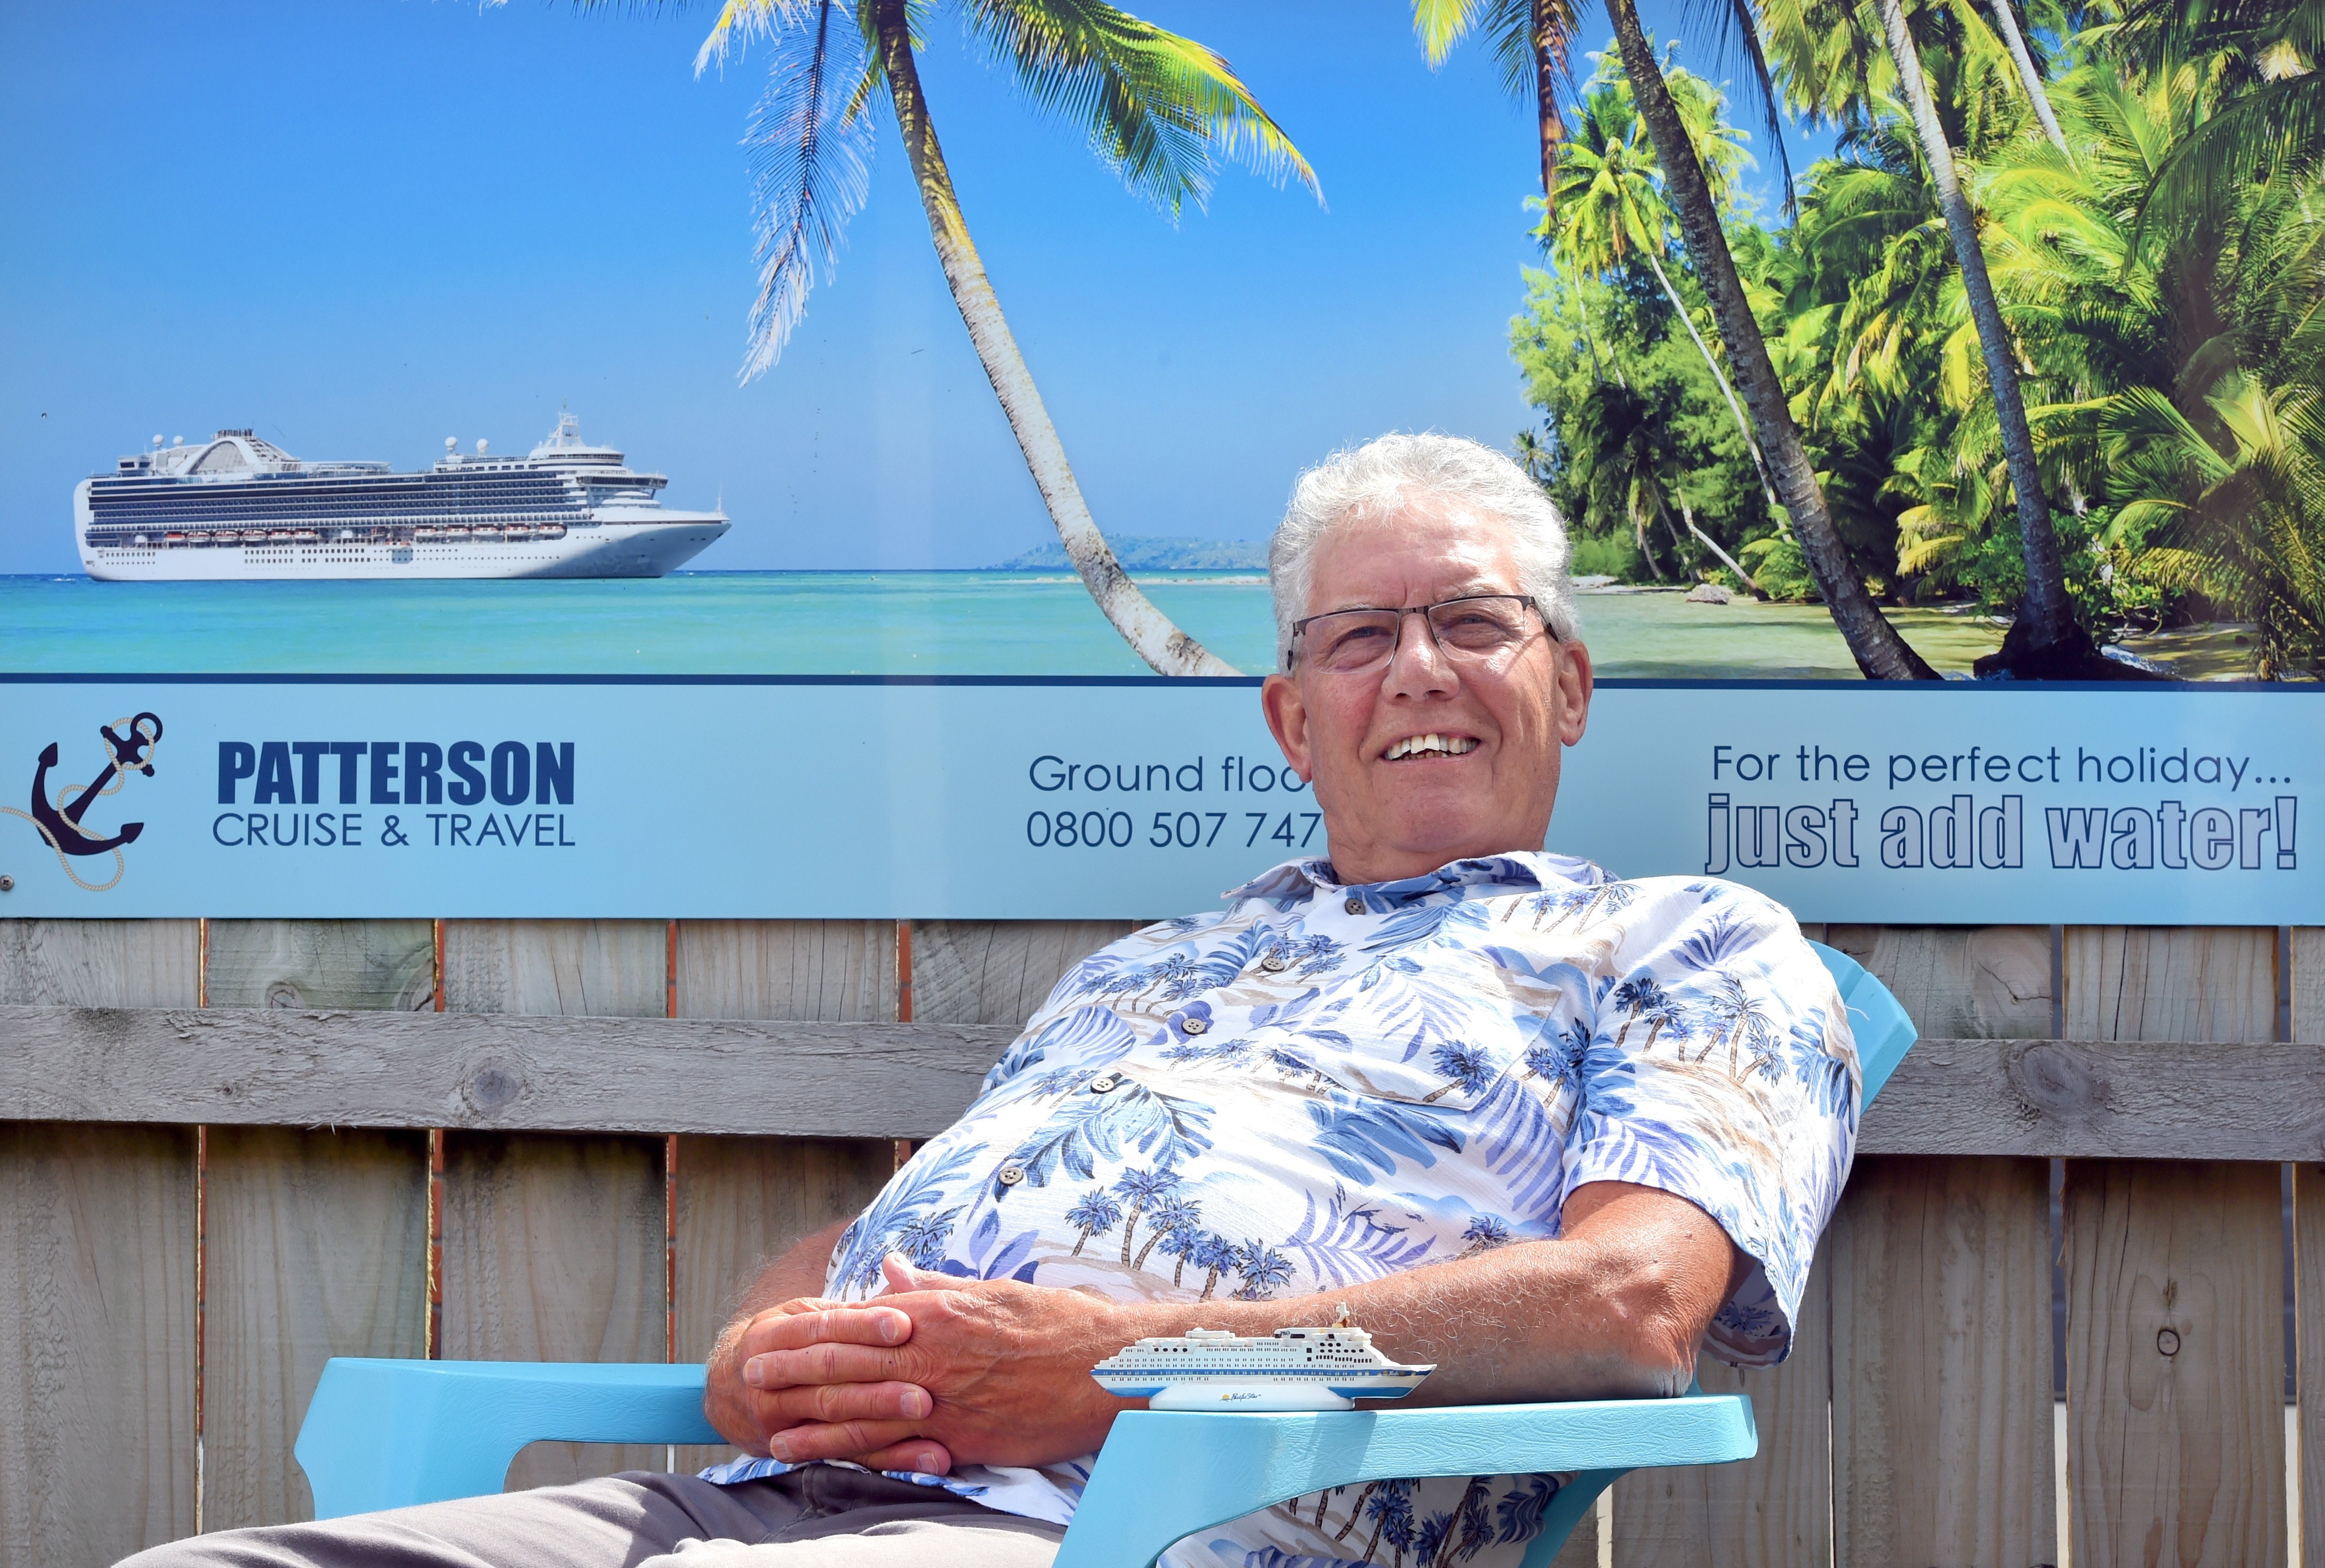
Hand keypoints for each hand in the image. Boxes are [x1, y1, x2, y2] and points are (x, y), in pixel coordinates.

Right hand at [709, 1288, 953, 1474]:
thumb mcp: (798, 1317)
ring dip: (882, 1417)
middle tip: (922, 1379)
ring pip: (833, 1416)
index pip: (821, 1329)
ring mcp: (775, 1418)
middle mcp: (767, 1378)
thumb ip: (843, 1310)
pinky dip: (889, 1460)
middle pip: (828, 1374)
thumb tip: (896, 1277)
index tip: (903, 1325)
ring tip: (925, 1410)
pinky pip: (845, 1455)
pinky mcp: (791, 1451)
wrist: (726, 1393)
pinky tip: (925, 1458)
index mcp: (771, 1335)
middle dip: (876, 1376)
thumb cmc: (781, 1345)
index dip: (862, 1326)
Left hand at [741, 1255, 1138, 1468]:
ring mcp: (947, 1405)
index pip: (858, 1320)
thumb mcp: (994, 1292)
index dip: (811, 1329)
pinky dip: (862, 1455)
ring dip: (814, 1422)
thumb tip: (891, 1271)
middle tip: (749, 1379)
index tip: (775, 1333)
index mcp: (940, 1314)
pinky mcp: (965, 1443)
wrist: (1111, 1370)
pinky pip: (902, 1451)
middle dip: (795, 1373)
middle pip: (849, 1367)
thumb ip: (936, 1287)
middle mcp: (935, 1358)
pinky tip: (835, 1460)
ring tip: (773, 1431)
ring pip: (866, 1414)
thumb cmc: (1059, 1326)